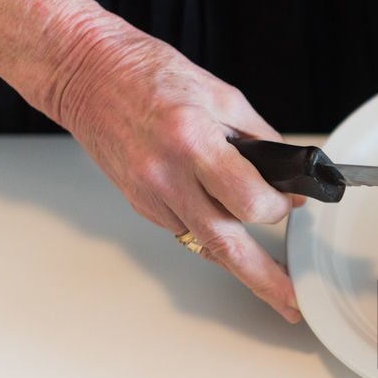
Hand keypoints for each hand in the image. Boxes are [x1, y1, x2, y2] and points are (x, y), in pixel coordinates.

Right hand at [57, 28, 302, 321]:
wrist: (85, 71)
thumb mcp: (221, 95)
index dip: (279, 207)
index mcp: (193, 142)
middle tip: (292, 305)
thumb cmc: (149, 75)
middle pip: (225, 246)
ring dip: (240, 256)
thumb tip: (289, 178)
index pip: (248, 200)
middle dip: (265, 282)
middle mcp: (167, 176)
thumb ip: (259, 140)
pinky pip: (185, 228)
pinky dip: (209, 227)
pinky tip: (219, 217)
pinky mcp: (140, 204)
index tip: (292, 202)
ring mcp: (149, 195)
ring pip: (206, 242)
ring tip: (271, 275)